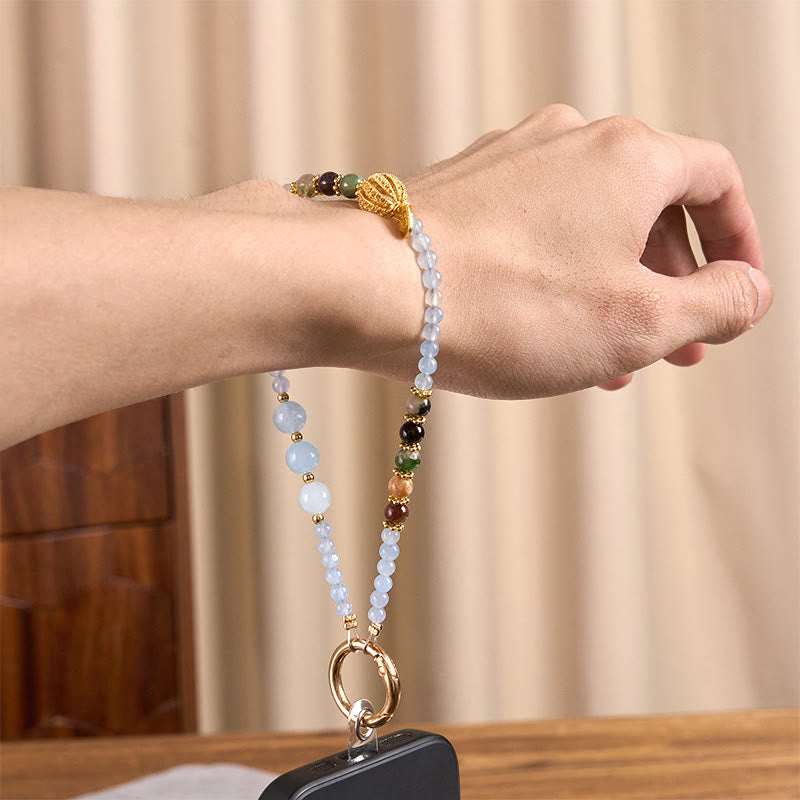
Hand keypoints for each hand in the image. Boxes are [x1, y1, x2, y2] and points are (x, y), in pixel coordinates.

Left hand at [360, 105, 771, 398]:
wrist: (369, 288)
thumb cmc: (510, 305)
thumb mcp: (639, 322)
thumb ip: (715, 305)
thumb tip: (750, 292)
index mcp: (628, 155)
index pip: (714, 181)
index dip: (739, 241)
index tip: (737, 295)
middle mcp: (568, 140)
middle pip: (647, 207)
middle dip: (670, 283)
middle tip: (678, 349)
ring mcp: (506, 160)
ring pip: (585, 226)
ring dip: (610, 290)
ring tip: (612, 362)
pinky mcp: (459, 192)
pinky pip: (530, 232)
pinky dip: (555, 278)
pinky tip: (546, 335)